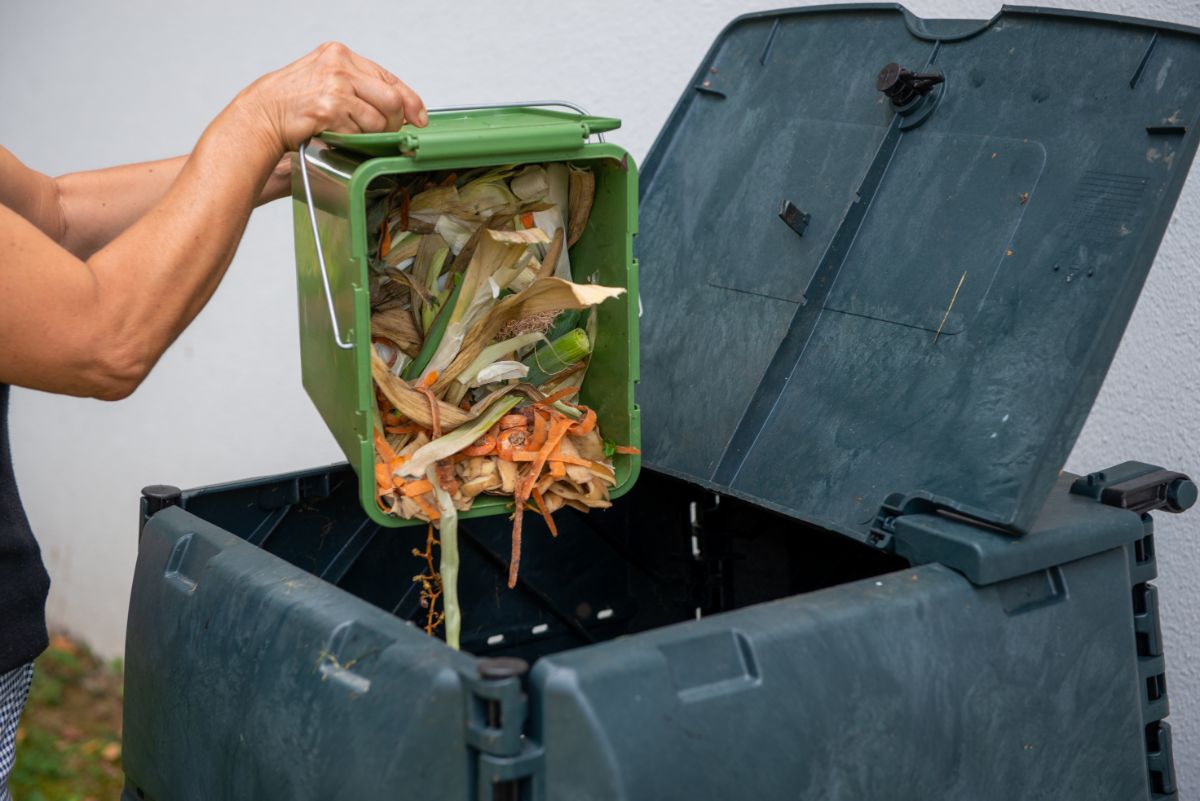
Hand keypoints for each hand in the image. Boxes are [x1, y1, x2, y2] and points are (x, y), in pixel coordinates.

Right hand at [237, 42, 426, 153]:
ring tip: (351, 133)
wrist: (263, 113)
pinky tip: (337, 135)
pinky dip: (353, 141)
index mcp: (340, 55)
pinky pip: (359, 133)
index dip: (410, 101)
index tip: (419, 117)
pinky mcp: (329, 109)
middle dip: (395, 123)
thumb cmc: (293, 101)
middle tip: (386, 133)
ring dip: (372, 135)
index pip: (389, 77)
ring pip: (378, 120)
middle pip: (392, 99)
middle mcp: (339, 66)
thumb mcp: (326, 79)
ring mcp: (335, 87)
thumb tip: (398, 106)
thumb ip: (359, 85)